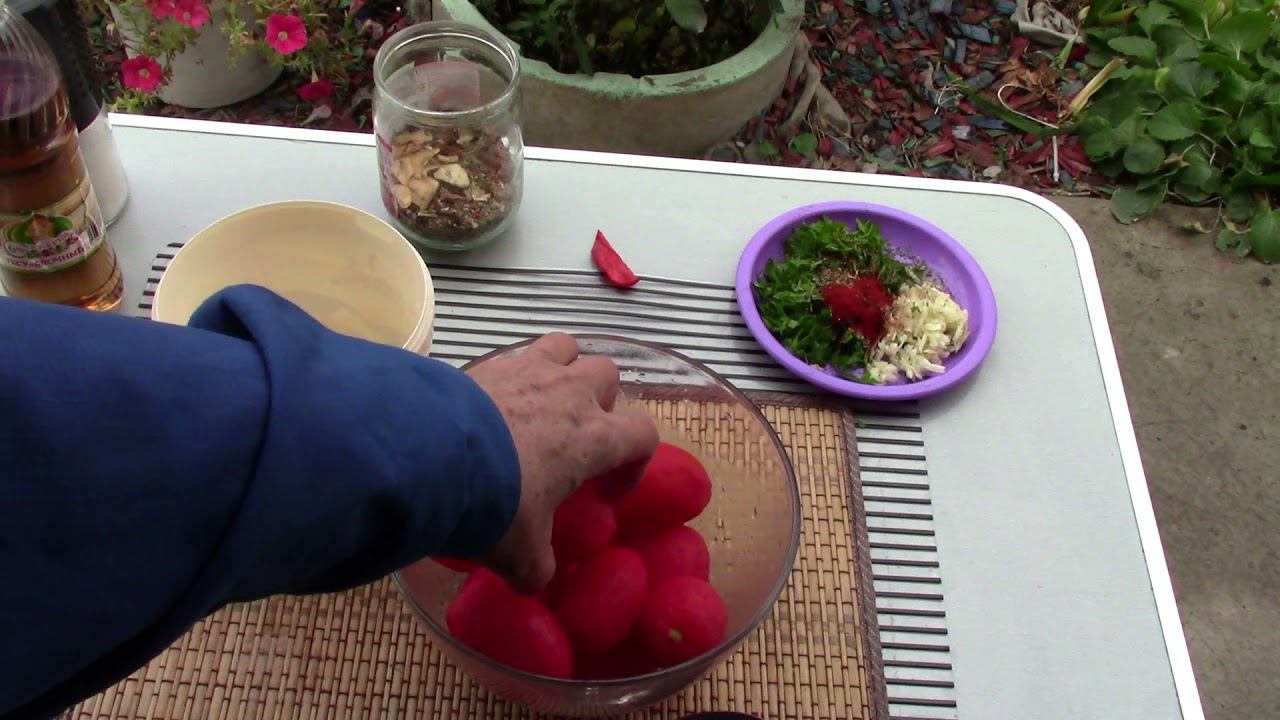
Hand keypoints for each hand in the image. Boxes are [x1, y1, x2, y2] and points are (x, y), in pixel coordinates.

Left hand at [465, 333, 658, 591]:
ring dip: (562, 368)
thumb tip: (535, 580)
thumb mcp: (520, 552)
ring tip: (542, 399)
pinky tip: (492, 402)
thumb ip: (536, 566)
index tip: (608, 488)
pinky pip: (512, 354)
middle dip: (599, 400)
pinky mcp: (485, 362)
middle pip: (607, 374)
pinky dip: (511, 372)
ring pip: (564, 346)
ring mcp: (527, 369)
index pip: (643, 434)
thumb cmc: (494, 503)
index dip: (635, 461)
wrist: (430, 455)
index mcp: (593, 438)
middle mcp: (569, 394)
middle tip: (575, 434)